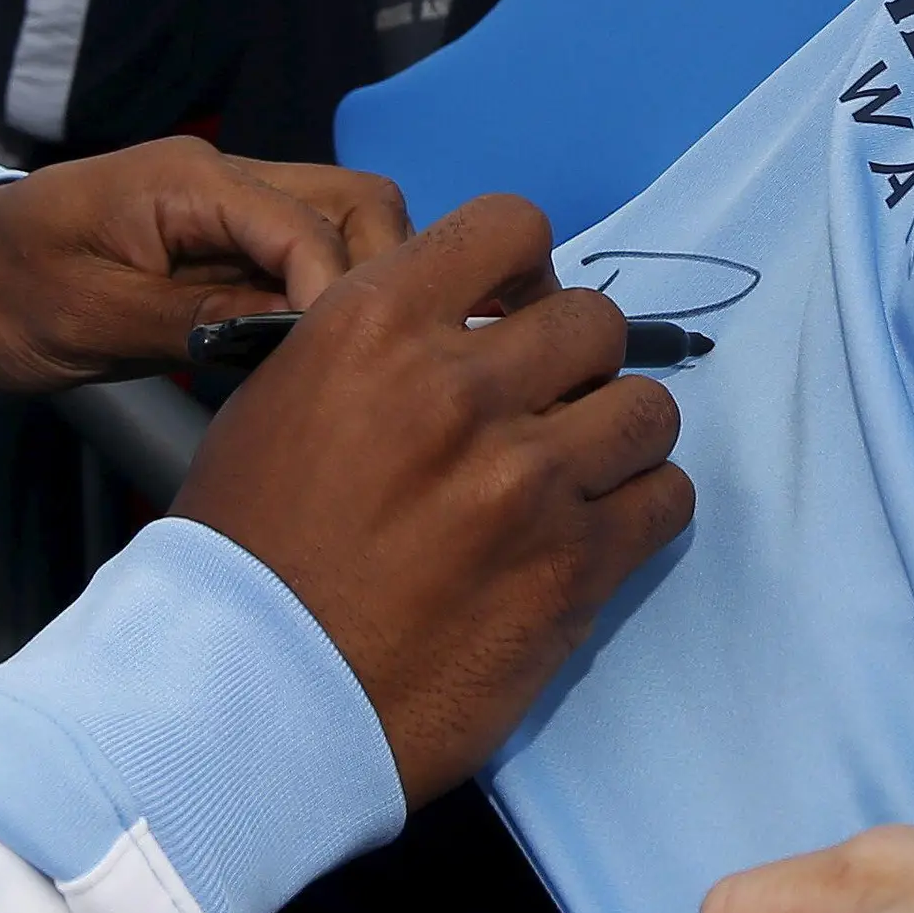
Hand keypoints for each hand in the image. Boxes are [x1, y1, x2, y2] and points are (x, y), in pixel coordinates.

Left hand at [0, 139, 411, 393]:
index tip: (341, 363)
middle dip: (378, 276)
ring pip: (342, 225)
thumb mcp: (92, 318)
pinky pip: (304, 255)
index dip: (337, 293)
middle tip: (363, 361)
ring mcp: (228, 207)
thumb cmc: (4, 291)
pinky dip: (327, 297)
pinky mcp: (224, 243)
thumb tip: (296, 333)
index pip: (309, 223)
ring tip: (347, 362)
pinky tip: (315, 355)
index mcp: (190, 181)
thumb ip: (199, 319)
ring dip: (360, 286)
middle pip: (355, 203)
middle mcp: (223, 179)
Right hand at [173, 195, 691, 807]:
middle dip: (576, 362)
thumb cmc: (248, 546)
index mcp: (374, 324)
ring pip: (648, 410)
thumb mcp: (282, 394)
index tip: (517, 311)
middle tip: (545, 409)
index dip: (526, 269)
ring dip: (618, 438)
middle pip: (594, 322)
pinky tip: (593, 531)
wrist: (253, 687)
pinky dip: (640, 510)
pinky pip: (665, 501)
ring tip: (578, 475)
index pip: (511, 225)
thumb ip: (375, 344)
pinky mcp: (572, 568)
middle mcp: (461, 386)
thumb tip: (458, 332)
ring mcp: (527, 479)